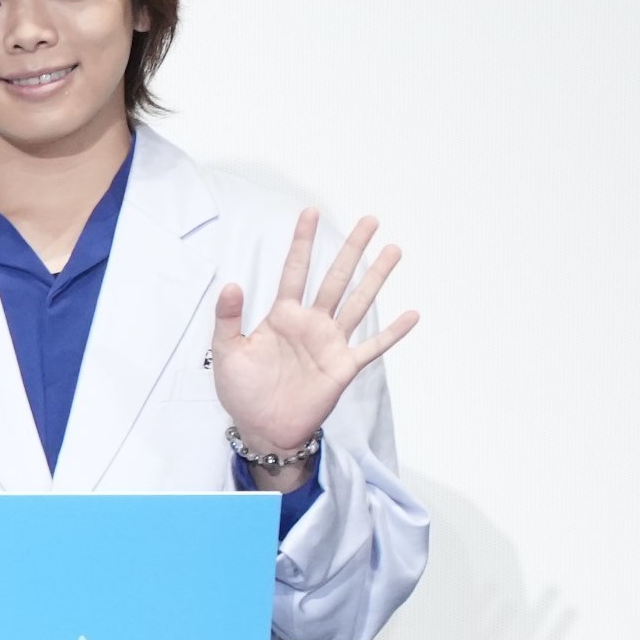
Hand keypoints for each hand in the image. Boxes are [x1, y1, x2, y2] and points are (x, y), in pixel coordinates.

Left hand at [213, 210, 417, 461]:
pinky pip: (373, 346)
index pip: (294, 271)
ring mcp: (330, 343)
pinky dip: (393, 332)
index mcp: (282, 316)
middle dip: (351, 249)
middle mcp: (311, 323)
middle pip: (335, 278)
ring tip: (393, 250)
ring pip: (358, 302)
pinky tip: (412, 314)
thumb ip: (228, 319)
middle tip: (370, 220)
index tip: (310, 212)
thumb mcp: (226, 352)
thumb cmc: (242, 391)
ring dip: (376, 277)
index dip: (302, 242)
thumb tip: (230, 283)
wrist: (262, 428)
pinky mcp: (344, 366)